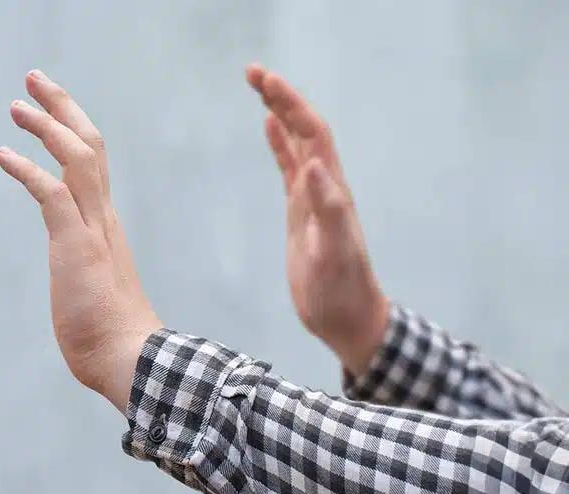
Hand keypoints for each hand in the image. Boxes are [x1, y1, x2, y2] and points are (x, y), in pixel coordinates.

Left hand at [0, 70, 161, 412]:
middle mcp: (103, 217)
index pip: (93, 162)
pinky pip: (51, 194)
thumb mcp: (91, 290)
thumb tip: (77, 281)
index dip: (71, 128)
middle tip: (35, 80)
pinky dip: (27, 169)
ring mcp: (92, 230)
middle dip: (62, 107)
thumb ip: (84, 272)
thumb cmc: (110, 337)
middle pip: (89, 144)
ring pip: (77, 157)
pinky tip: (3, 154)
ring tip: (17, 105)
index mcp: (105, 225)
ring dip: (47, 125)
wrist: (130, 360)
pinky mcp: (75, 246)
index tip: (50, 108)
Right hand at [245, 64, 389, 374]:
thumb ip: (328, 208)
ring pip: (297, 143)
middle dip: (281, 97)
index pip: (312, 133)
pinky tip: (269, 129)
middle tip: (252, 72)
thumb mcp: (334, 252)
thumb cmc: (342, 290)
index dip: (290, 104)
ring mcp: (313, 197)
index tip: (264, 81)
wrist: (347, 317)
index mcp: (332, 189)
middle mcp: (325, 186)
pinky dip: (279, 144)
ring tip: (258, 87)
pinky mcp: (301, 212)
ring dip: (280, 113)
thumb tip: (313, 164)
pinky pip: (289, 168)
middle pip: (304, 129)